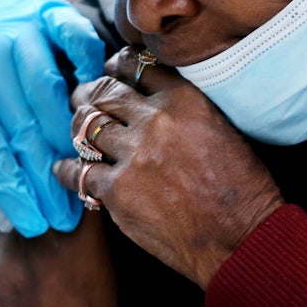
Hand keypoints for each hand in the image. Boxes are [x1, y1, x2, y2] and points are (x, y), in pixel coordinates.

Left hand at [0, 0, 104, 236]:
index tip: (35, 224)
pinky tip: (95, 92)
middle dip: (46, 178)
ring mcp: (19, 32)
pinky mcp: (45, 10)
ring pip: (49, 88)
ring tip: (84, 171)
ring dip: (69, 135)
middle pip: (22, 127)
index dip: (15, 192)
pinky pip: (73, 35)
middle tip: (66, 215)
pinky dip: (88, 61)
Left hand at [53, 47, 283, 287]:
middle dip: (88, 93)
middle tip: (81, 98)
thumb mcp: (222, 127)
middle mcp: (154, 121)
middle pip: (103, 92)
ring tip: (76, 132)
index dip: (116, 67)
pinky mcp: (117, 191)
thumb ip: (185, 106)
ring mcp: (133, 156)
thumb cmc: (241, 188)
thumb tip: (152, 98)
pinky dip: (67, 170)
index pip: (136, 66)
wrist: (243, 239)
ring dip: (78, 128)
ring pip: (86, 126)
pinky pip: (77, 172)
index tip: (109, 72)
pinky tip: (64, 170)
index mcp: (184, 100)